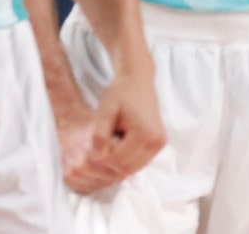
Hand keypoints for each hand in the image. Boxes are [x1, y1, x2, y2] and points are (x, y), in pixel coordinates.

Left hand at [61, 71, 164, 193]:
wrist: (138, 80)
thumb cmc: (121, 92)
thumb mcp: (105, 111)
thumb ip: (100, 135)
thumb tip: (96, 157)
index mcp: (146, 133)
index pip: (118, 161)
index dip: (100, 159)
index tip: (89, 148)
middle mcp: (156, 142)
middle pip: (126, 168)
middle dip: (108, 164)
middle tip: (96, 148)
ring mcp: (159, 144)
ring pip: (132, 169)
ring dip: (116, 163)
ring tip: (107, 145)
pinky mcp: (157, 144)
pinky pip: (137, 162)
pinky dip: (124, 160)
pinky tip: (116, 145)